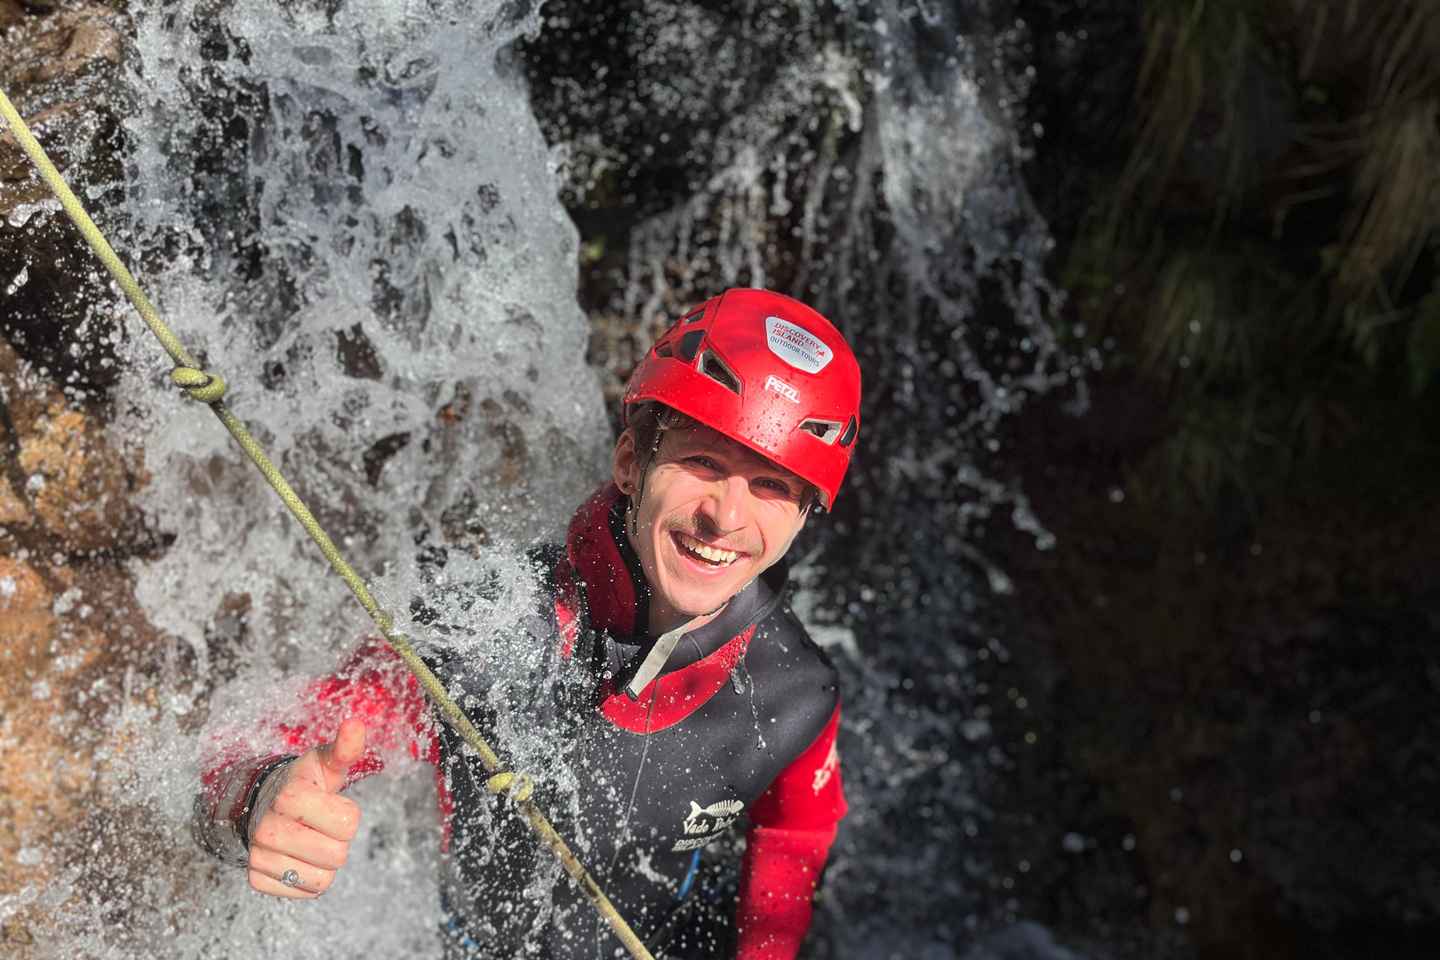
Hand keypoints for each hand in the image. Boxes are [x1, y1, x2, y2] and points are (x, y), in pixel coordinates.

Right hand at [246, 718, 364, 898]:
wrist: (266, 804)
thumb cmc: (307, 783)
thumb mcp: (327, 763)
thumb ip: (346, 748)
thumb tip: (356, 724)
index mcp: (289, 796)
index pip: (348, 823)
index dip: (347, 814)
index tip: (328, 803)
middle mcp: (266, 827)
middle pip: (337, 855)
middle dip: (338, 841)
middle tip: (320, 825)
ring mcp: (259, 855)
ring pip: (322, 878)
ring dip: (324, 862)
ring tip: (309, 839)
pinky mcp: (257, 878)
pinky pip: (305, 891)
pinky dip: (310, 878)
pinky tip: (298, 857)